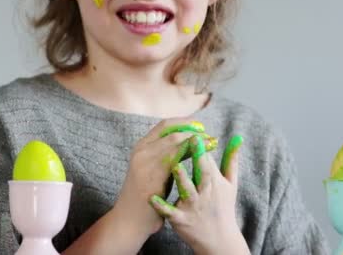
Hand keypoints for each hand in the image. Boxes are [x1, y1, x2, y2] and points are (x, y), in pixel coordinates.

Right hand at [112, 119, 214, 237]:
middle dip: (193, 130)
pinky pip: (176, 158)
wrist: (130, 219)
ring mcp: (145, 161)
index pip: (165, 125)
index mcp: (141, 146)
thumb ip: (165, 155)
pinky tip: (204, 158)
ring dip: (196, 140)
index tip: (201, 126)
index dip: (185, 123)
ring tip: (212, 143)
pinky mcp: (152, 175)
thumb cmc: (145, 196)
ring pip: (175, 141)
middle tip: (209, 135)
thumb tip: (187, 144)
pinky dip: (192, 154)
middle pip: (171, 131)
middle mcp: (142, 150)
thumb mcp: (152, 170)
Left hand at [150, 136, 249, 254]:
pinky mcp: (181, 220)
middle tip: (191, 140)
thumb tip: (238, 138)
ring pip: (187, 191)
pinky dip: (162, 206)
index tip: (197, 131)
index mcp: (215, 183)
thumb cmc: (223, 207)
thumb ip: (231, 160)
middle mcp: (205, 193)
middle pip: (202, 172)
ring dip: (182, 179)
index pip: (208, 160)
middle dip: (197, 156)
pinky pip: (170, 212)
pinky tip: (152, 198)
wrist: (218, 240)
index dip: (202, 146)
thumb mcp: (231, 184)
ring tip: (175, 166)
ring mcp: (193, 207)